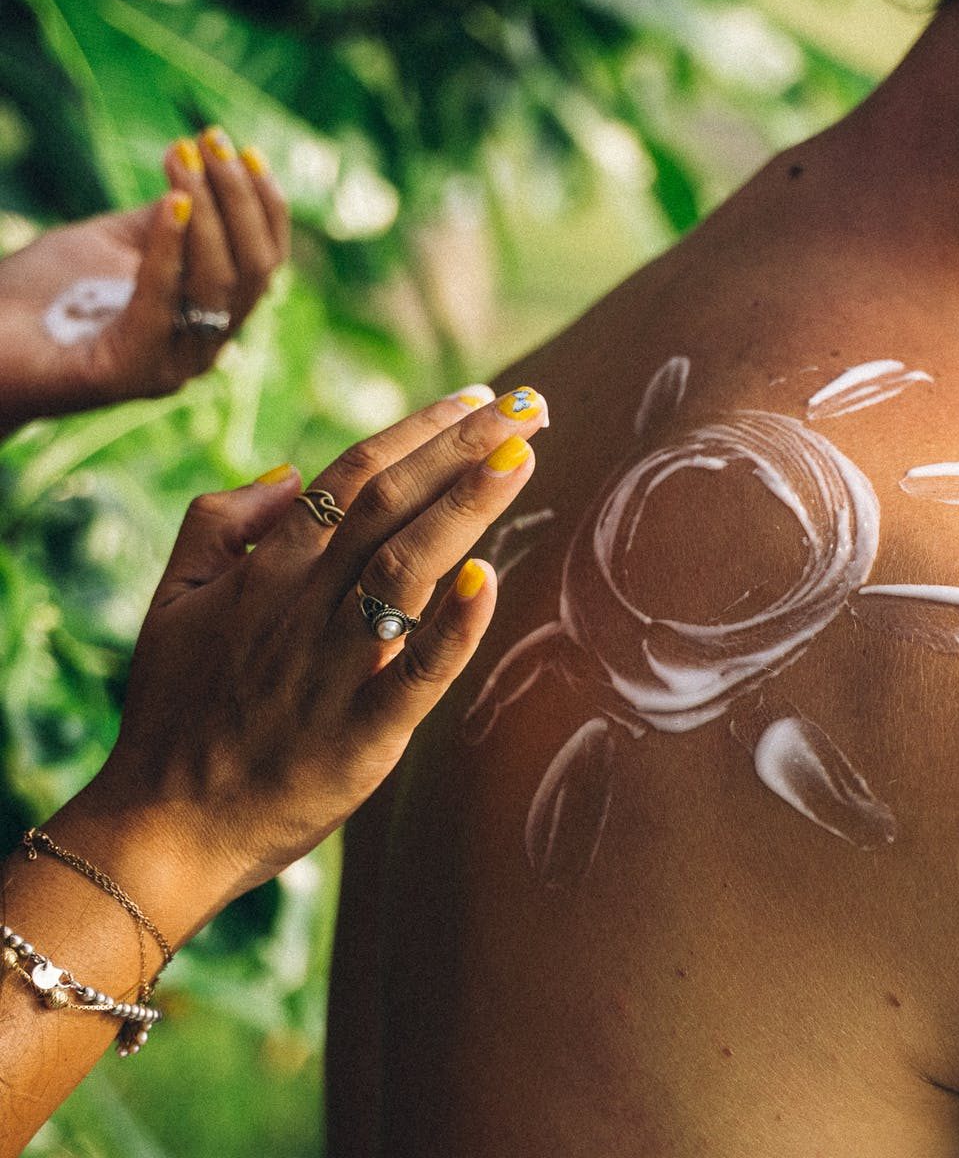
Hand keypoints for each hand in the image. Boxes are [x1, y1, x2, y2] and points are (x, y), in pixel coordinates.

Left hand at [0, 130, 289, 435]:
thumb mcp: (115, 243)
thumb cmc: (42, 295)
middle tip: (214, 140)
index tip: (244, 149)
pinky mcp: (134, 373)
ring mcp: (173, 365)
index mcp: (209, 318)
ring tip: (185, 158)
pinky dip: (172, 248)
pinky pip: (165, 302)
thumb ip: (165, 222)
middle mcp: (204, 347)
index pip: (264, 262)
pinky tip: (172, 201)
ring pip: (220, 283)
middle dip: (240, 199)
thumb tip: (204, 173)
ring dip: (210, 211)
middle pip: (255, 270)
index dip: (265, 206)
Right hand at [54, 383, 545, 940]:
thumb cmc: (173, 713)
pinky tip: (488, 578)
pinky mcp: (360, 732)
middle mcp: (301, 605)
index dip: (419, 430)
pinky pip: (414, 670)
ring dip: (467, 505)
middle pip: (391, 503)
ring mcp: (332, 667)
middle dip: (463, 445)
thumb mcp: (171, 600)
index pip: (353, 475)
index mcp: (265, 569)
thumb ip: (219, 523)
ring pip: (405, 567)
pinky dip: (453, 624)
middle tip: (528, 403)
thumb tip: (288, 470)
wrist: (160, 830)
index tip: (477, 397)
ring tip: (523, 455)